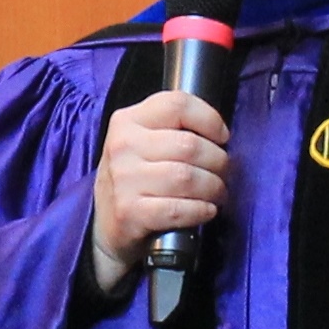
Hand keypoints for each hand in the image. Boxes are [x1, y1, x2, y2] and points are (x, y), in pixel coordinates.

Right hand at [91, 89, 229, 290]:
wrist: (106, 224)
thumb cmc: (136, 176)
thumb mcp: (144, 140)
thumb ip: (174, 127)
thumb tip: (221, 134)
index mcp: (128, 119)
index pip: (178, 104)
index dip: (209, 119)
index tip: (222, 137)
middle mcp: (123, 145)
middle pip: (189, 145)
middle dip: (218, 161)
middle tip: (223, 172)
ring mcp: (124, 179)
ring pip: (187, 177)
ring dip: (213, 187)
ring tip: (218, 192)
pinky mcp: (128, 213)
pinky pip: (178, 209)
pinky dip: (201, 210)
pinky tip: (207, 210)